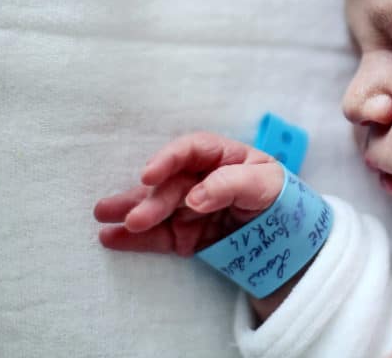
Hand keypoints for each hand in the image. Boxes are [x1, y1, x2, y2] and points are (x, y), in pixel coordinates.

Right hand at [94, 132, 283, 256]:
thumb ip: (230, 185)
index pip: (191, 151)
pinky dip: (135, 239)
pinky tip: (110, 237)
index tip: (149, 175)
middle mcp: (200, 179)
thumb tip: (193, 197)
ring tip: (103, 217)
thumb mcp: (265, 184)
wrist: (288, 238)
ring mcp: (190, 208)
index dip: (168, 159)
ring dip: (129, 211)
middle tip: (135, 217)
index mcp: (221, 157)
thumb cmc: (279, 199)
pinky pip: (158, 236)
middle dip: (150, 199)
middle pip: (170, 184)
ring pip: (156, 208)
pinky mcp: (185, 235)